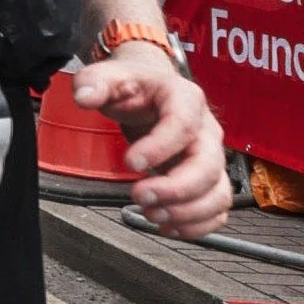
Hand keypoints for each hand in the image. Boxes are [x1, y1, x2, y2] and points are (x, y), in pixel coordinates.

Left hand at [71, 45, 229, 238]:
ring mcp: (211, 156)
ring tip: (152, 215)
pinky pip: (217, 208)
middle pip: (209, 165)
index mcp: (184, 99)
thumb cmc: (135, 86)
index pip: (183, 124)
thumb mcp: (111, 76)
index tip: (130, 162)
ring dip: (188, 212)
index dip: (160, 147)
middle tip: (140, 197)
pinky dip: (197, 225)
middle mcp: (206, 130)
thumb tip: (85, 97)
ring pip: (218, 192)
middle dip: (176, 189)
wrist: (153, 92)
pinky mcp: (209, 179)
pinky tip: (168, 227)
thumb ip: (94, 83)